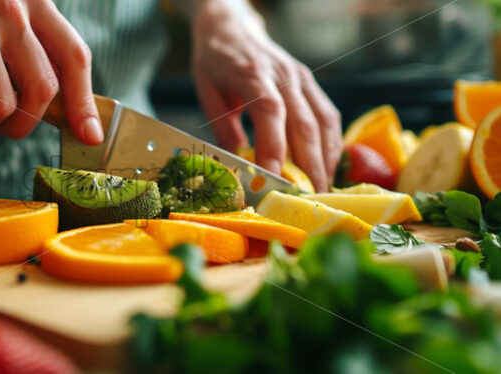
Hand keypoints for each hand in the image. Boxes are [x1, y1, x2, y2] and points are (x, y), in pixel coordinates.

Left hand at [190, 0, 341, 190]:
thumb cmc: (216, 60)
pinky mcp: (309, 82)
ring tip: (322, 189)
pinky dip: (331, 143)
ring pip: (323, 121)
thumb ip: (223, 128)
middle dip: (309, 166)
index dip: (275, 147)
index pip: (270, 113)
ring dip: (326, 159)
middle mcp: (283, 75)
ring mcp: (301, 77)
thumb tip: (237, 165)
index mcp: (252, 75)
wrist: (231, 25)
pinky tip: (326, 165)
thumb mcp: (208, 92)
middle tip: (309, 199)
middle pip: (305, 124)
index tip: (273, 178)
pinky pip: (327, 114)